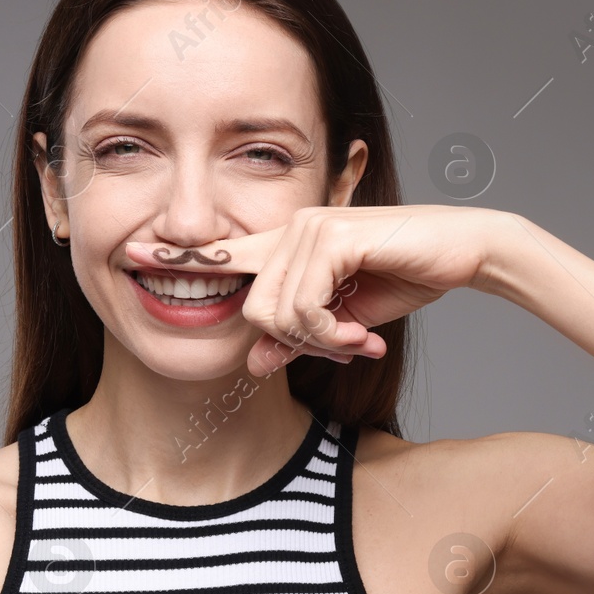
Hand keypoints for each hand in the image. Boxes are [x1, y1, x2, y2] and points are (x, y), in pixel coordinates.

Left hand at [124, 204, 500, 375]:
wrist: (461, 252)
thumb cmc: (403, 276)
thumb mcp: (342, 321)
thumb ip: (295, 338)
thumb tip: (252, 365)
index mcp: (286, 244)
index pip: (220, 253)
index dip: (175, 257)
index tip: (132, 256)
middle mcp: (290, 229)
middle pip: (251, 309)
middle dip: (293, 345)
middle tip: (337, 350)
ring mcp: (309, 228)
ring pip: (274, 311)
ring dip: (317, 343)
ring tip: (353, 342)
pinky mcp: (332, 236)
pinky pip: (304, 306)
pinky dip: (331, 334)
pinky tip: (359, 337)